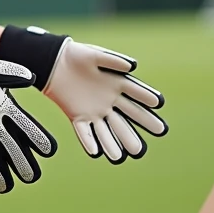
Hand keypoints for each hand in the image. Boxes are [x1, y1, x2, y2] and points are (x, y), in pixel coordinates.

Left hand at [0, 25, 166, 162]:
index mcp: (117, 84)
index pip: (136, 93)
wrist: (55, 63)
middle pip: (127, 117)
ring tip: (123, 156)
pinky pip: (84, 131)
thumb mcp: (96, 55)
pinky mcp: (78, 116)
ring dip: (114, 143)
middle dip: (139, 127)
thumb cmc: (78, 56)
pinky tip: (95, 153)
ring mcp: (94, 111)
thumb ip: (114, 60)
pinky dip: (88, 141)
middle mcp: (109, 102)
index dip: (146, 96)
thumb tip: (132, 65)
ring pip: (107, 130)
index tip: (158, 102)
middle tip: (155, 135)